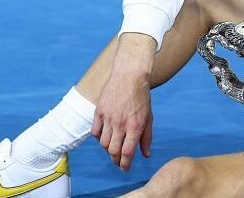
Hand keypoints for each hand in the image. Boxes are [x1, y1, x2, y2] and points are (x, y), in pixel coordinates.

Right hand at [91, 33, 155, 170]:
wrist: (129, 75)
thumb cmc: (141, 97)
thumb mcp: (148, 117)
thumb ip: (146, 137)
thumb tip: (145, 155)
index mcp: (135, 126)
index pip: (127, 153)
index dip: (125, 164)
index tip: (125, 168)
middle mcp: (120, 124)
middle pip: (113, 151)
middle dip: (115, 161)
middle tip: (118, 162)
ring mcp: (108, 117)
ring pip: (103, 143)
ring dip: (108, 149)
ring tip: (113, 148)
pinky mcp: (99, 111)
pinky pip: (95, 132)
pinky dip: (99, 138)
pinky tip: (105, 137)